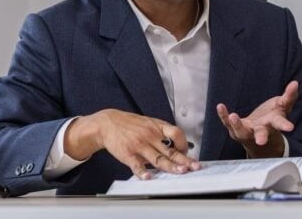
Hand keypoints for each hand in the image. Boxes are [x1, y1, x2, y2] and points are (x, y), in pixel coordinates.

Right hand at [66, 109, 200, 179]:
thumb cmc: (130, 124)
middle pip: (170, 149)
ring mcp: (139, 145)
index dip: (184, 144)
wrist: (107, 123)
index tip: (188, 153)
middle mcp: (150, 136)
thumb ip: (162, 134)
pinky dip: (143, 172)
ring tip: (180, 172)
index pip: (176, 133)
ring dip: (170, 166)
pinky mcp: (128, 154)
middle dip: (184, 159)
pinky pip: (137, 165)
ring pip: (158, 158)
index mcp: (157, 127)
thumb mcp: (149, 123)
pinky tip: (148, 177)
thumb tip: (179, 147)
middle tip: (194, 166)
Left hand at [216, 80, 297, 157]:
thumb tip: (295, 83)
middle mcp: (261, 130)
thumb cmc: (272, 120)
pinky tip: (220, 107)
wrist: (259, 137)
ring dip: (237, 125)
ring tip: (233, 116)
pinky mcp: (235, 129)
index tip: (290, 128)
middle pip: (262, 134)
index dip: (284, 125)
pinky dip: (224, 115)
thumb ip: (289, 96)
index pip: (280, 124)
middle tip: (261, 141)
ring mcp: (247, 131)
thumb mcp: (283, 107)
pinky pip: (227, 122)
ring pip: (242, 131)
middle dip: (262, 137)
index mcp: (273, 124)